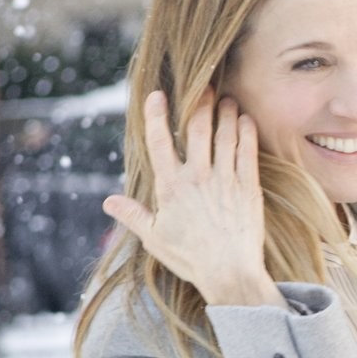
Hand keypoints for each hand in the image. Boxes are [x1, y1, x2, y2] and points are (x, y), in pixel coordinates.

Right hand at [102, 90, 281, 307]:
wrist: (231, 273)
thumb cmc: (191, 258)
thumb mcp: (155, 238)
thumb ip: (133, 215)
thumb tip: (108, 202)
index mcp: (171, 187)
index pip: (158, 142)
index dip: (156, 115)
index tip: (156, 94)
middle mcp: (197, 178)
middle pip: (197, 129)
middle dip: (199, 102)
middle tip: (203, 84)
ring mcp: (225, 180)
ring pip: (225, 135)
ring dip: (225, 113)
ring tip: (226, 98)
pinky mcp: (249, 187)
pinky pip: (248, 152)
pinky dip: (246, 132)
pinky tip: (246, 120)